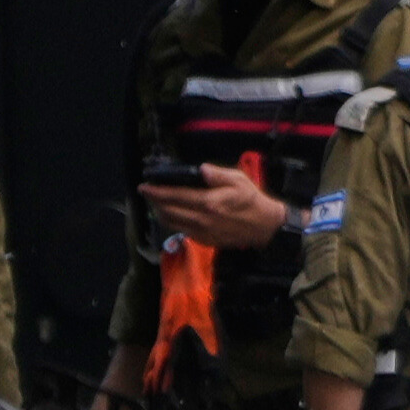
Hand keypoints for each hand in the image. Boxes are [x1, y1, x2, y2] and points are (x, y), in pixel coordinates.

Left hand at [143, 162, 293, 249]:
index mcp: (208, 202)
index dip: (156, 191)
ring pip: (172, 223)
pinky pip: (181, 231)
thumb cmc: (251, 200)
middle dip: (154, 201)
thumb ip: (217, 174)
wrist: (264, 226)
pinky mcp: (205, 240)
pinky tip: (172, 214)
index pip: (174, 196)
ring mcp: (202, 231)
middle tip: (147, 193)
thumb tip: (200, 170)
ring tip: (156, 203)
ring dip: (160, 212)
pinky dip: (172, 222)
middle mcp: (202, 219)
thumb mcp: (238, 180)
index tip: (145, 186)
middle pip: (168, 210)